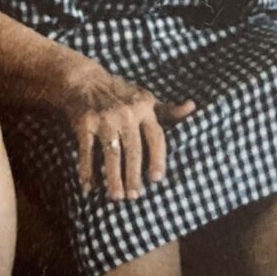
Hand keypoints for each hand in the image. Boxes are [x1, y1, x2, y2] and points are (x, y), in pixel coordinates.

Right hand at [63, 65, 194, 200]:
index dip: (158, 159)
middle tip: (134, 196)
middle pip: (133, 150)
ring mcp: (104, 118)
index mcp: (143, 107)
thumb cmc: (119, 93)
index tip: (156, 179)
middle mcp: (125, 113)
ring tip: (117, 196)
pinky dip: (86, 170)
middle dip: (133, 175)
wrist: (83, 79)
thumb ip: (167, 110)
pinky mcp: (85, 123)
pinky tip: (88, 186)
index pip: (156, 137)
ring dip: (113, 177)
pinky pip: (87, 151)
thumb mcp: (145, 98)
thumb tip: (192, 107)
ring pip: (111, 154)